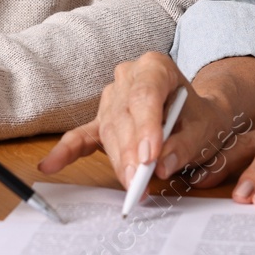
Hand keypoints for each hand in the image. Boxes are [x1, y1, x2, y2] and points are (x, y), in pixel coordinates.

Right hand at [40, 53, 249, 192]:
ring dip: (119, 161)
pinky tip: (49, 165)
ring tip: (132, 187)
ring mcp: (111, 97)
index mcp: (155, 67)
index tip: (150, 156)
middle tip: (139, 181)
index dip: (146, 126)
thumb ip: (184, 145)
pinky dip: (67, 152)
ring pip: (109, 131)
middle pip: (124, 116)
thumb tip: (161, 165)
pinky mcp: (101, 120)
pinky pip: (82, 136)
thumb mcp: (204, 128)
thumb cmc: (198, 117)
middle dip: (131, 152)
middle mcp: (128, 76)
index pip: (145, 94)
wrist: (194, 114)